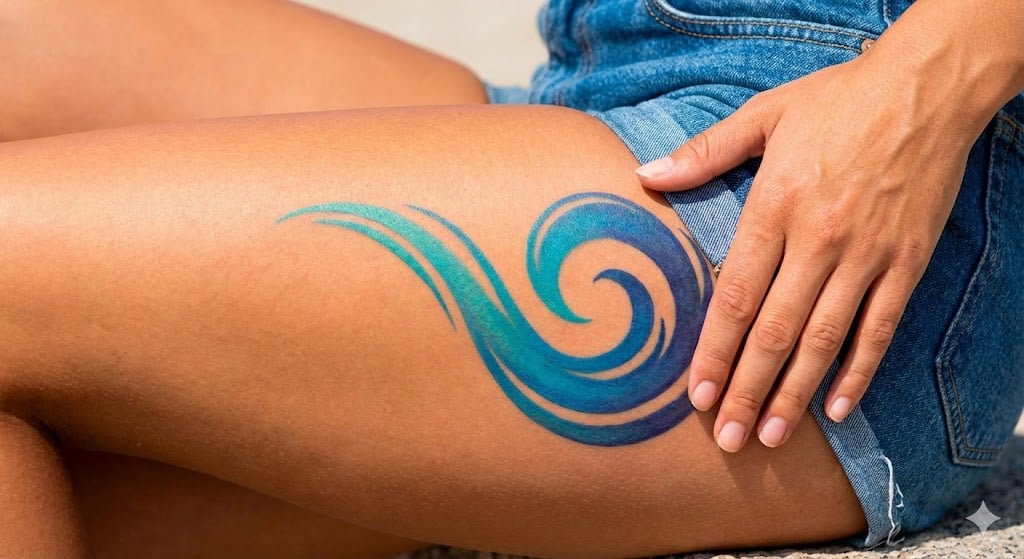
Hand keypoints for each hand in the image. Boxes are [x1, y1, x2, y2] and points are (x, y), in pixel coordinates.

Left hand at [636, 53, 977, 451]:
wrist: (926, 89)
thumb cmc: (838, 100)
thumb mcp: (764, 114)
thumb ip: (703, 153)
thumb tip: (645, 175)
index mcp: (776, 207)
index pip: (736, 297)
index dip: (714, 352)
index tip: (695, 395)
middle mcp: (819, 240)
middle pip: (773, 331)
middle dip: (747, 390)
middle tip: (726, 439)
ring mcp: (866, 255)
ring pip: (823, 339)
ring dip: (795, 394)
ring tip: (770, 436)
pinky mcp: (906, 262)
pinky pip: (880, 327)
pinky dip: (858, 370)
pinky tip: (837, 407)